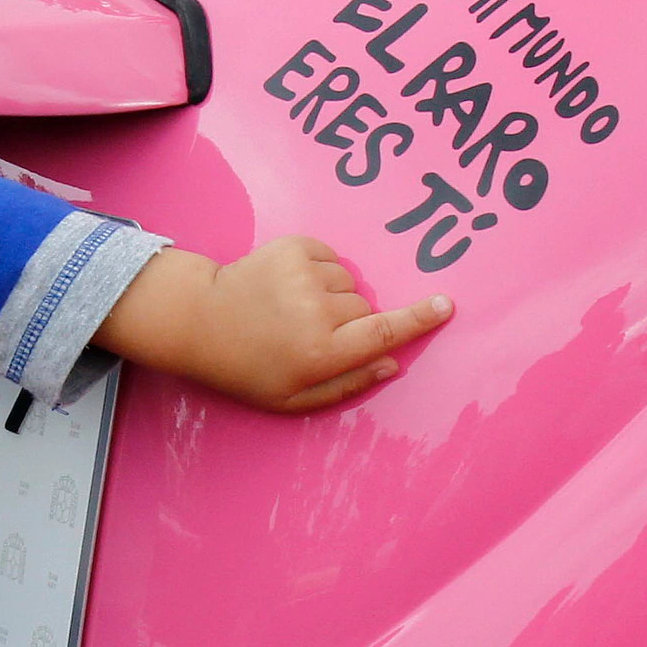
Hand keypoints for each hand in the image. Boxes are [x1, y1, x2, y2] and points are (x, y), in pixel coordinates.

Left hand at [94, 238, 450, 413]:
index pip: (384, 332)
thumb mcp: (294, 398)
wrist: (200, 320)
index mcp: (320, 353)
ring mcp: (303, 275)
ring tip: (295, 308)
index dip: (418, 320)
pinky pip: (330, 257)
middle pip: (366, 308)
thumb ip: (347, 385)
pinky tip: (290, 286)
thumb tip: (391, 363)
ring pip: (349, 282)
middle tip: (311, 333)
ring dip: (333, 295)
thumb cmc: (248, 368)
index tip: (446, 305)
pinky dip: (319, 270)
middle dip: (351, 321)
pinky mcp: (291, 247)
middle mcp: (316, 312)